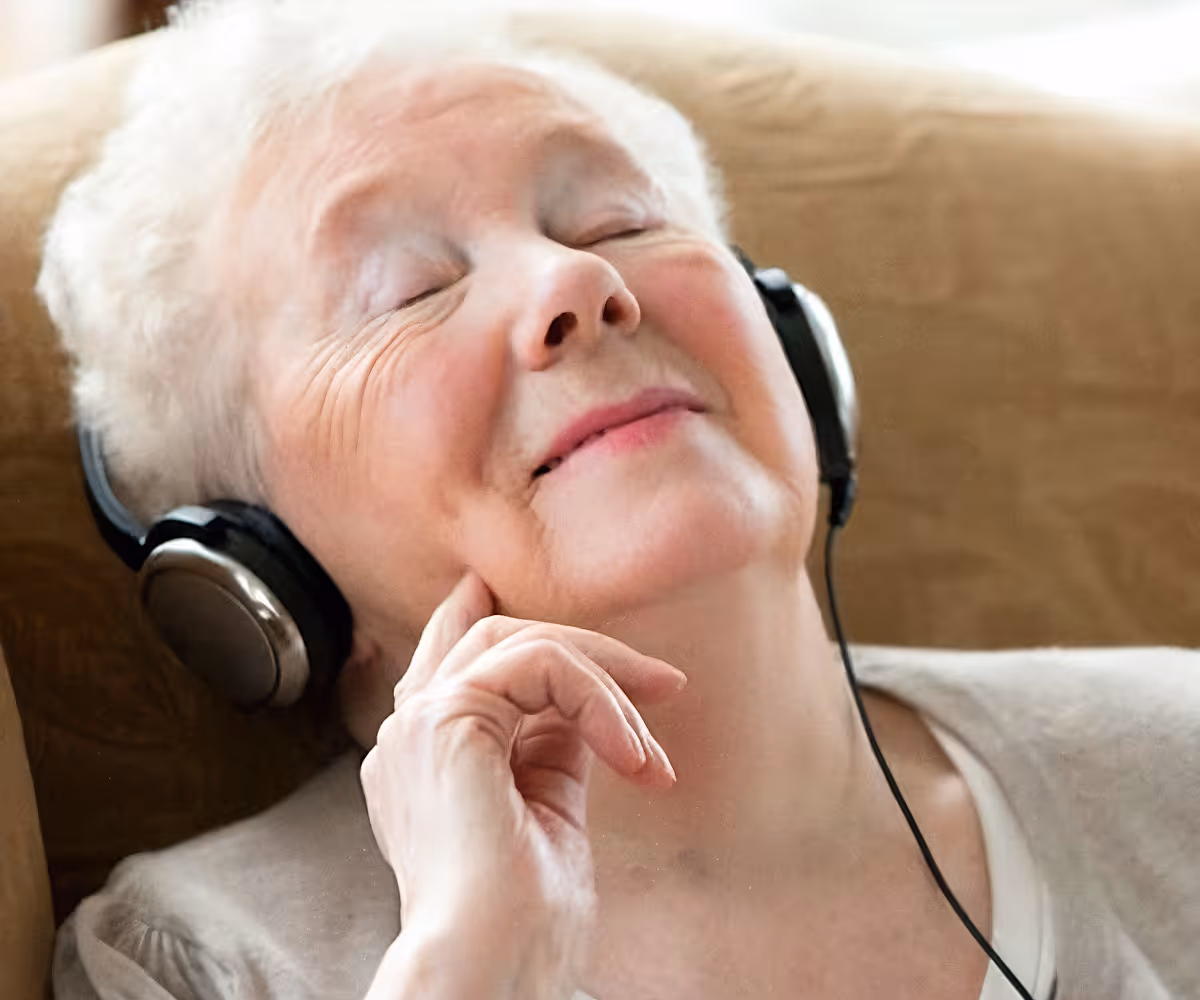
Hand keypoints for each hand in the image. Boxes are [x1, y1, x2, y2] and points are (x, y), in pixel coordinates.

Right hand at [360, 570, 685, 999]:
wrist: (491, 968)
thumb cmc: (521, 919)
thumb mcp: (546, 811)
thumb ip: (551, 749)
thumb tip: (584, 708)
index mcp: (421, 760)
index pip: (444, 663)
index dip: (466, 616)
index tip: (486, 587)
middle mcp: (409, 736)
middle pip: (493, 640)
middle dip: (586, 651)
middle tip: (660, 682)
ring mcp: (420, 724)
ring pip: (522, 643)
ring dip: (606, 681)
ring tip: (650, 747)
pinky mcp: (447, 718)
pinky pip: (540, 665)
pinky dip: (598, 700)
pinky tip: (631, 755)